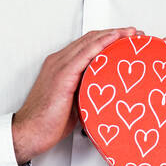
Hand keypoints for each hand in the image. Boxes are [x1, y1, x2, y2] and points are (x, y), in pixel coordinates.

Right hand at [11, 27, 140, 163]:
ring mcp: (60, 66)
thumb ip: (88, 90)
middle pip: (91, 38)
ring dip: (113, 35)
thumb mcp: (76, 101)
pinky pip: (84, 54)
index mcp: (61, 66)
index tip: (127, 39)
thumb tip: (108, 92)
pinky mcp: (62, 75)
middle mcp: (59, 61)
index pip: (88, 44)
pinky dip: (101, 44)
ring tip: (131, 34)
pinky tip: (115, 40)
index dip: (108, 38)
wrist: (30, 132)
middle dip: (115, 33)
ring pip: (90, 42)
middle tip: (135, 34)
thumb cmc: (49, 121)